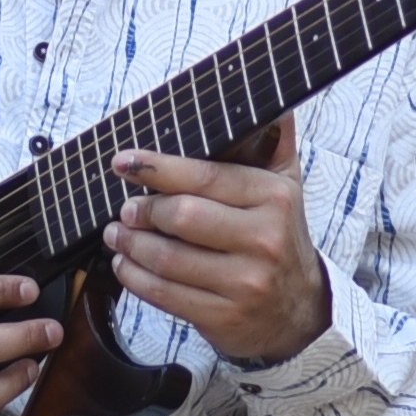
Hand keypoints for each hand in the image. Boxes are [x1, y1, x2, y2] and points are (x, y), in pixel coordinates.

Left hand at [104, 118, 330, 367]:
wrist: (298, 312)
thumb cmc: (280, 239)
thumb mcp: (287, 188)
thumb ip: (274, 142)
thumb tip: (271, 99)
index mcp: (274, 199)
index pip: (206, 177)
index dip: (157, 168)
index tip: (123, 162)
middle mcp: (263, 240)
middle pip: (182, 217)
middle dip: (143, 211)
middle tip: (125, 208)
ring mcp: (244, 283)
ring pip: (168, 258)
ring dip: (131, 244)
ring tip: (117, 234)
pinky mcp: (223, 317)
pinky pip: (165, 294)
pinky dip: (135, 278)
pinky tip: (125, 264)